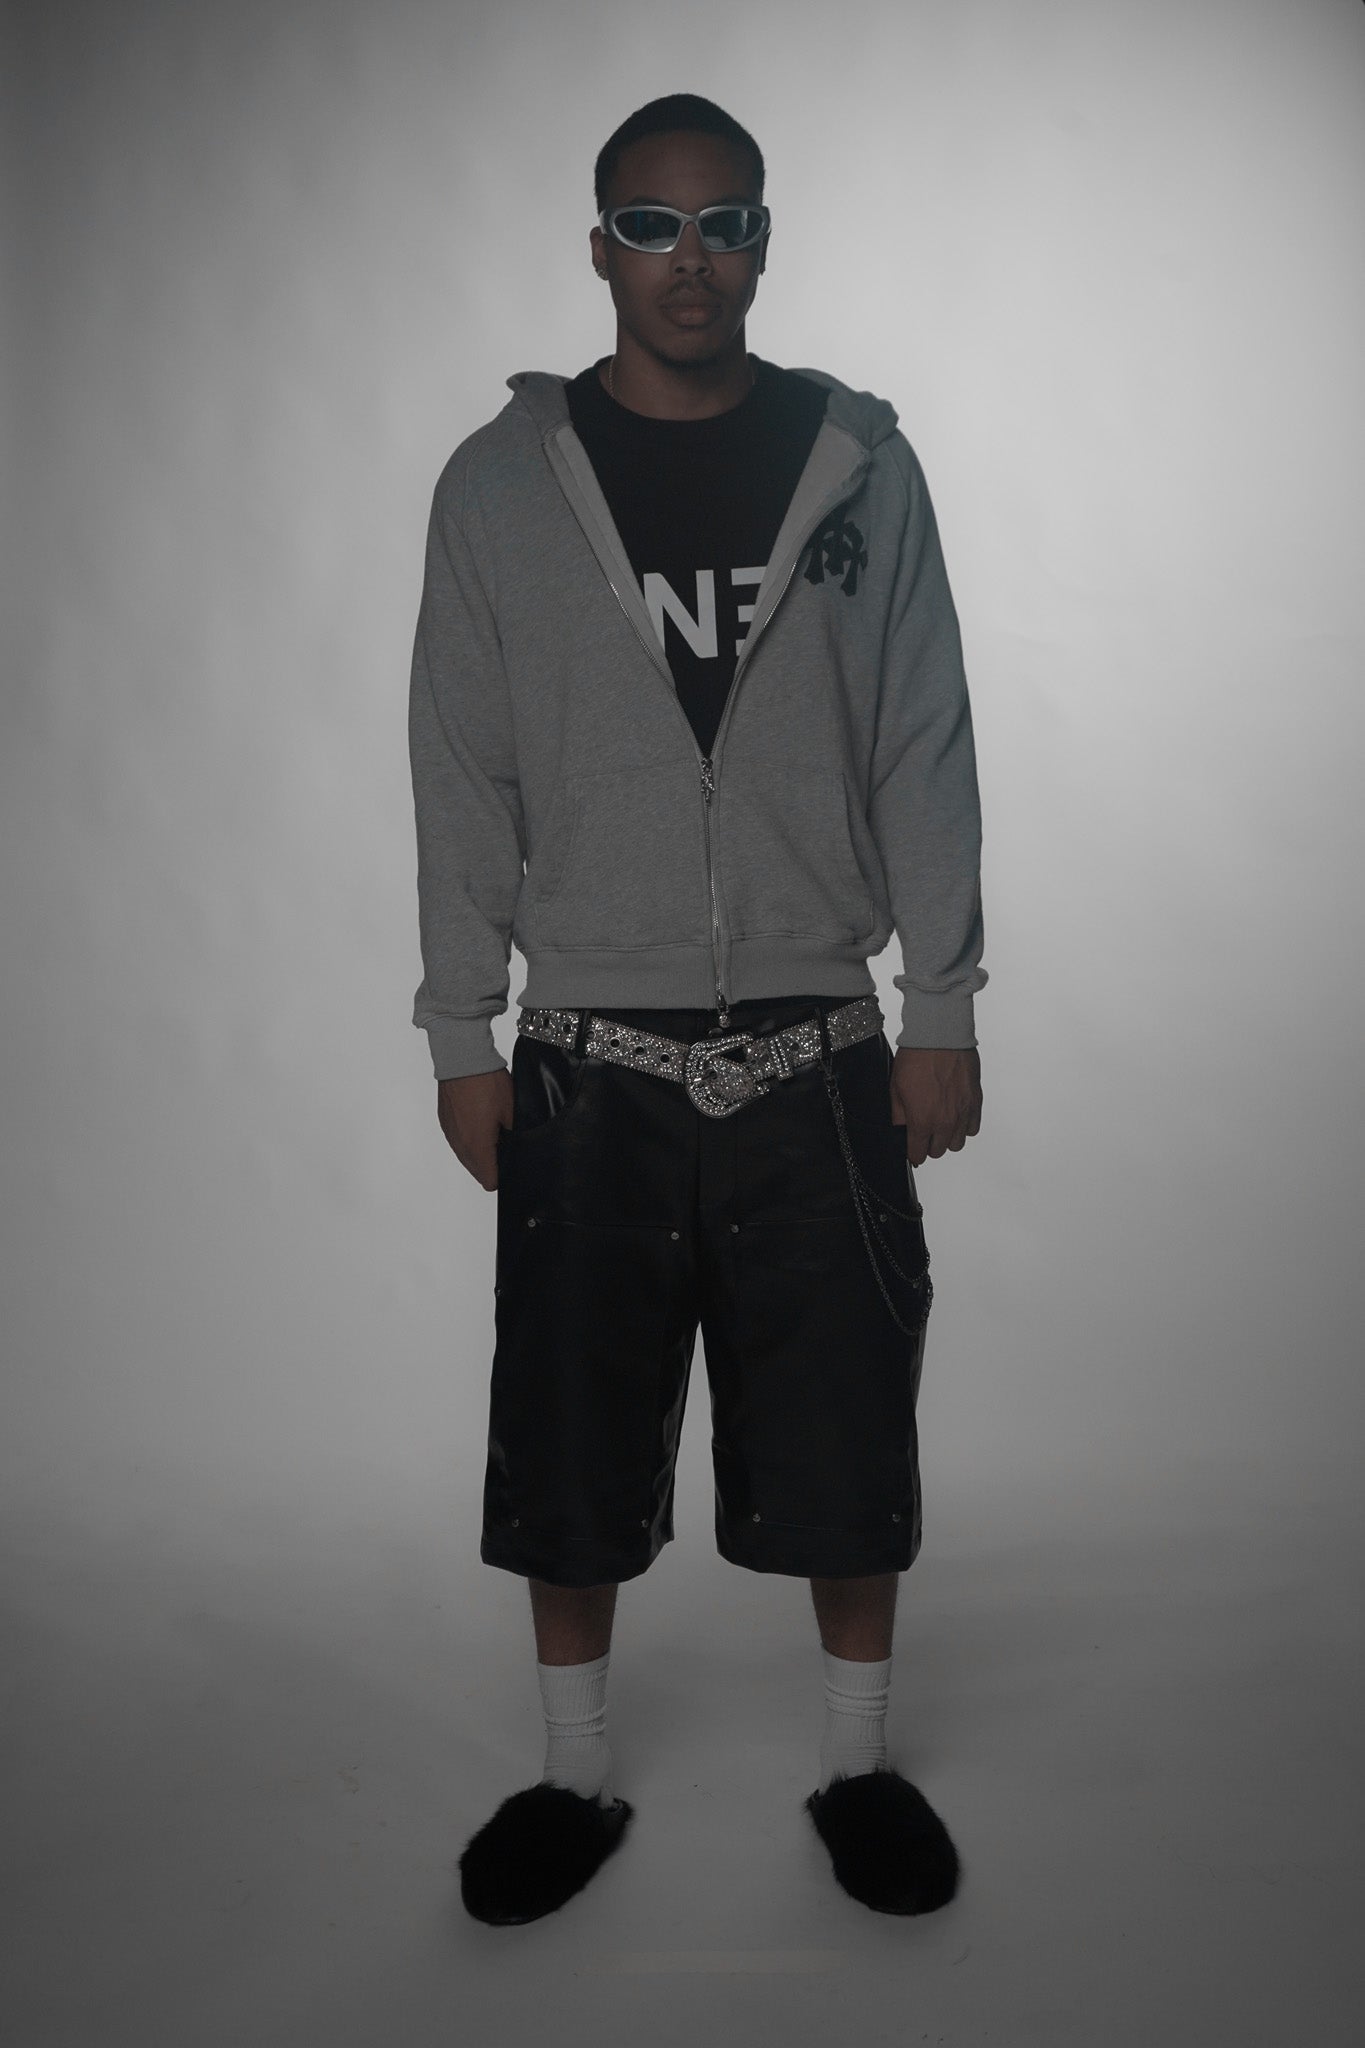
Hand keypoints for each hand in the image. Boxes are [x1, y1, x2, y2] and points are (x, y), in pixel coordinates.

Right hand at [437, 1068, 512, 1190]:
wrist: (463, 1059)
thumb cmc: (487, 1082)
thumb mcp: (512, 1111)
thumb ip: (515, 1136)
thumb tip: (519, 1149)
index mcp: (477, 1146)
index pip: (489, 1181)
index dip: (503, 1176)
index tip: (512, 1162)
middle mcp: (460, 1144)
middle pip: (476, 1171)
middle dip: (492, 1164)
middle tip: (506, 1144)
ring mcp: (450, 1134)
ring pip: (466, 1157)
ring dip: (479, 1152)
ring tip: (494, 1131)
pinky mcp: (445, 1122)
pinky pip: (458, 1141)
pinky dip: (469, 1138)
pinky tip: (480, 1121)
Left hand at [890, 1047, 981, 1166]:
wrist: (940, 1037)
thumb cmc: (916, 1059)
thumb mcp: (895, 1088)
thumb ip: (898, 1116)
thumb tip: (900, 1131)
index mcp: (922, 1121)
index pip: (918, 1155)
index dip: (912, 1152)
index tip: (911, 1145)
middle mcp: (945, 1122)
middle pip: (938, 1152)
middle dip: (928, 1145)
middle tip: (923, 1131)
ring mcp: (963, 1113)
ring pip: (957, 1144)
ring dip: (947, 1138)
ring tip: (940, 1122)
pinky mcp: (975, 1102)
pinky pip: (973, 1128)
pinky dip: (964, 1126)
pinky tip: (955, 1115)